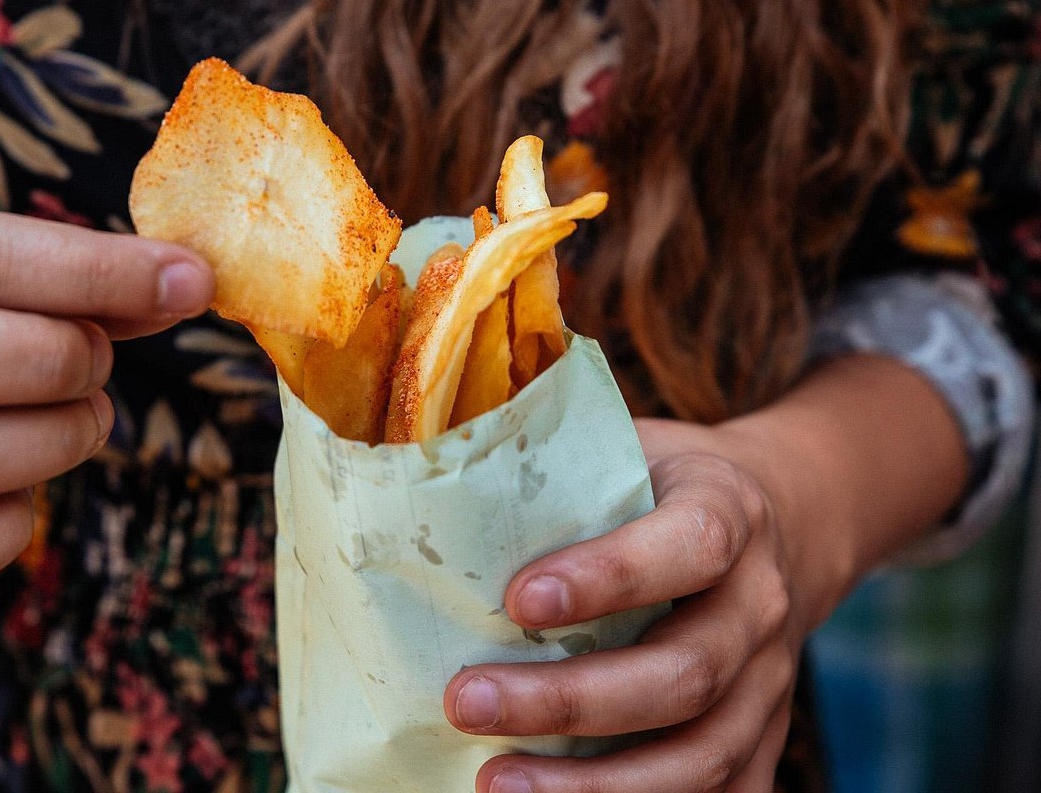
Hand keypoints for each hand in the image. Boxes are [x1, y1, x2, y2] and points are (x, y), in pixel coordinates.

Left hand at [444, 417, 832, 792]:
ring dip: (595, 784)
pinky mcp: (761, 743)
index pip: (689, 546)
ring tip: (494, 781)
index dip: (610, 576)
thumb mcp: (624, 448)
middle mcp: (759, 604)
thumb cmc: (657, 486)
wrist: (775, 525)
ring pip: (701, 754)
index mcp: (728, 510)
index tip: (518, 600)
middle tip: (466, 702)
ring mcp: (769, 685)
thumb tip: (432, 487)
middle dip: (571, 700)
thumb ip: (554, 470)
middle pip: (685, 671)